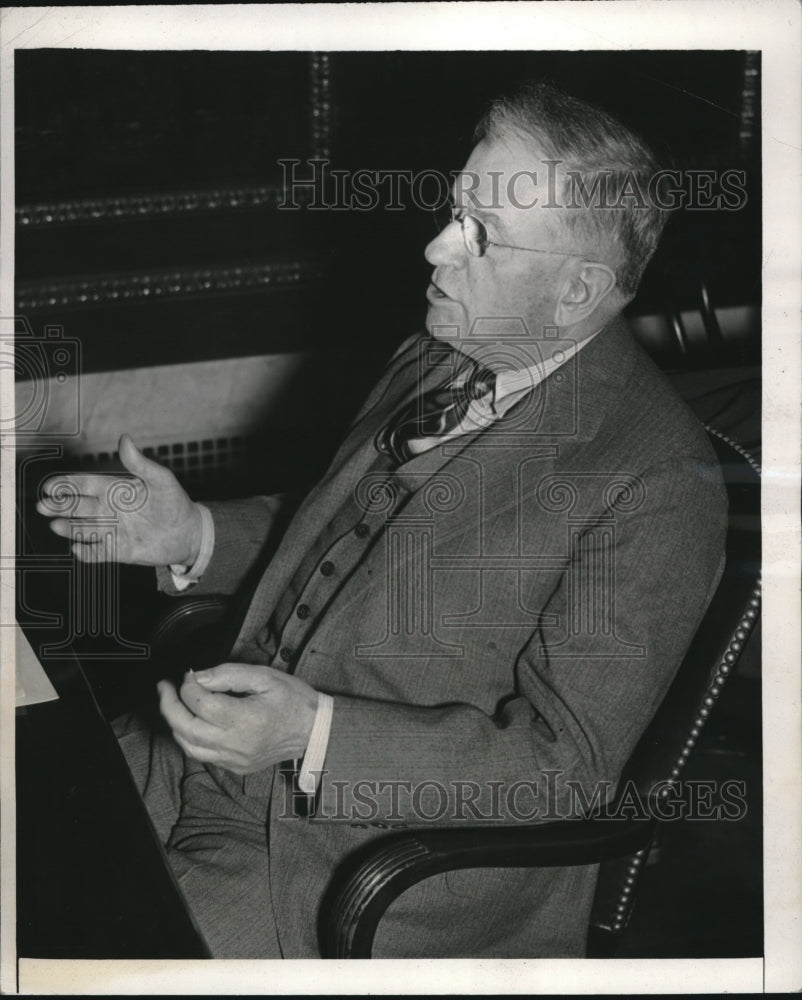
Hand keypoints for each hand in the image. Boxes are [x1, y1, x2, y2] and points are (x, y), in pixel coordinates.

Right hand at [36, 433, 203, 565]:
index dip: (66, 485)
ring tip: (56, 526)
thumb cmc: (174, 502)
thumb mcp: (160, 479)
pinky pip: (98, 553)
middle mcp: (108, 510)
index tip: (50, 486)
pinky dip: (88, 552)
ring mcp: (112, 530)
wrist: (188, 532)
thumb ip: (140, 463)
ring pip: (84, 529)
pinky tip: (78, 549)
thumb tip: (124, 439)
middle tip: (43, 506)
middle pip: (77, 507)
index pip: (84, 485)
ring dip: (69, 528)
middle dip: (59, 506)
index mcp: (114, 490)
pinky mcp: (119, 551)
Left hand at [157, 664, 318, 773]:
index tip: (190, 673)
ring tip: (172, 703)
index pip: (200, 703)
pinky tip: (191, 722)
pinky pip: (202, 755)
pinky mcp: (235, 767)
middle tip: (164, 687)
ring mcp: (234, 759)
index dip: (188, 685)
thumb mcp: (264, 676)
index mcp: (245, 719)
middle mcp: (236, 744)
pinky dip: (190, 738)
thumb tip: (197, 677)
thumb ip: (228, 674)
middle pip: (185, 728)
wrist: (314, 730)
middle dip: (169, 705)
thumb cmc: (292, 699)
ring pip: (189, 746)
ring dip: (175, 724)